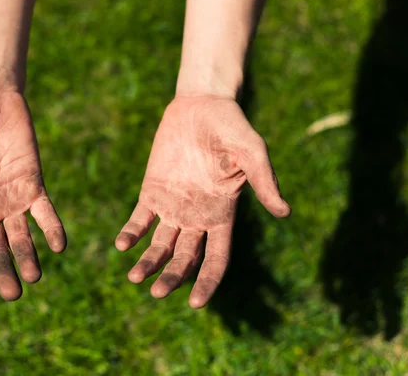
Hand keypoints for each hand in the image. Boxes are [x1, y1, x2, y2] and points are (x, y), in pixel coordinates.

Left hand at [116, 96, 289, 307]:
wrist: (202, 105)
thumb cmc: (232, 128)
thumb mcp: (252, 153)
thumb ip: (264, 182)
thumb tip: (285, 213)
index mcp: (222, 215)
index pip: (216, 259)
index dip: (207, 282)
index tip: (195, 303)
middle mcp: (197, 217)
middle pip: (185, 259)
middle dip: (172, 278)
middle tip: (157, 292)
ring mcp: (173, 206)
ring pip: (160, 245)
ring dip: (148, 262)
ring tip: (134, 276)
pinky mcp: (152, 191)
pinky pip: (140, 219)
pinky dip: (131, 233)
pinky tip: (122, 244)